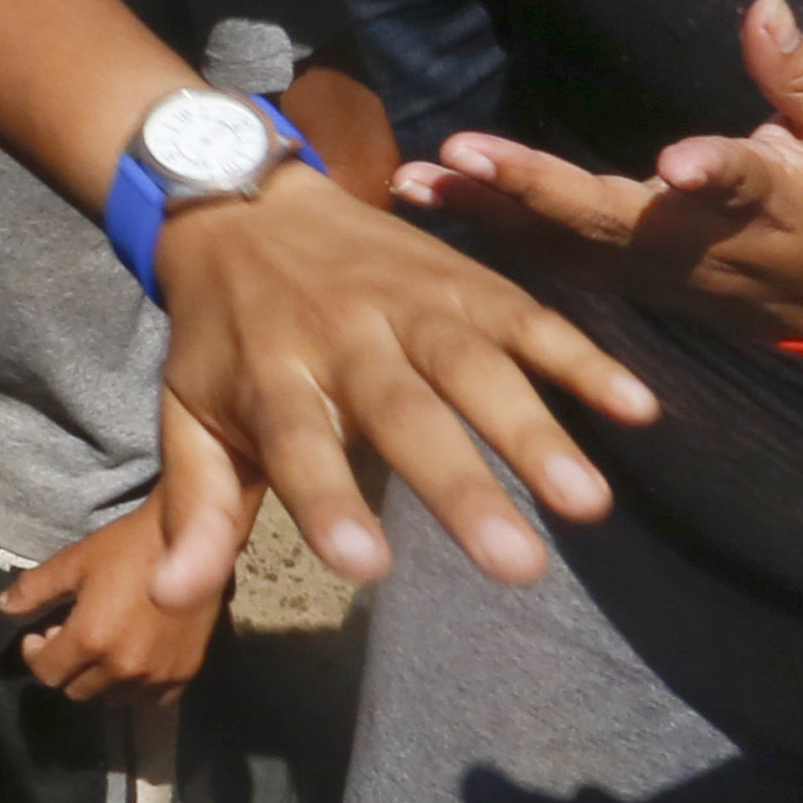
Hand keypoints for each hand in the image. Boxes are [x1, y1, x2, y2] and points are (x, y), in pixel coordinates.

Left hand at [0, 420, 231, 697]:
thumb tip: (3, 608)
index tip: (39, 636)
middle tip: (71, 637)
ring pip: (112, 698)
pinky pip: (150, 699)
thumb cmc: (126, 546)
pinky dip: (136, 686)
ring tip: (102, 647)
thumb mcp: (73, 562)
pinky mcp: (184, 674)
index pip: (47, 673)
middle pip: (77, 690)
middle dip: (66, 667)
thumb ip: (35, 589)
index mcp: (91, 639)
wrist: (188, 540)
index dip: (36, 655)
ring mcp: (157, 675)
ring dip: (99, 679)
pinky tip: (134, 659)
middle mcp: (123, 667)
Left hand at [137, 161, 657, 600]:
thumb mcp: (188, 412)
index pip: (297, 445)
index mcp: (271, 373)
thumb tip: (165, 598)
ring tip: (588, 504)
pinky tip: (636, 407)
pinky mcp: (464, 279)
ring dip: (535, 430)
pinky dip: (583, 358)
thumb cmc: (223, 335)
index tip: (365, 568)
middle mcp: (344, 334)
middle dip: (461, 486)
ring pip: (476, 364)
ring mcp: (411, 301)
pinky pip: (530, 316)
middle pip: (405, 412)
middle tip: (518, 566)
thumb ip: (194, 507)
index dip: (328, 502)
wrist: (244, 203)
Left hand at [396, 0, 802, 363]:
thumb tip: (765, 7)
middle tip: (465, 156)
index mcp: (772, 202)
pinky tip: (429, 204)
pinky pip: (556, 262)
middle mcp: (702, 243)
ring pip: (566, 249)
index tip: (678, 165)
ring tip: (413, 182)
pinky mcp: (633, 284)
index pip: (739, 183)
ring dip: (488, 215)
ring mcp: (659, 272)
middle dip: (537, 190)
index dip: (712, 171)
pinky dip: (493, 233)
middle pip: (614, 222)